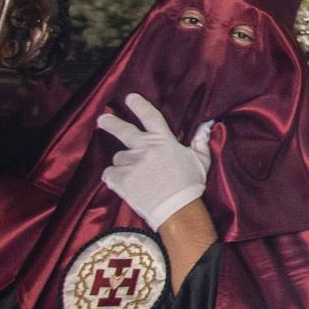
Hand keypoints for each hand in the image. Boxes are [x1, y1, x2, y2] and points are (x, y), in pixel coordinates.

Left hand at [98, 93, 212, 231]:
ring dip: (124, 163)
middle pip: (123, 130)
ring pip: (119, 158)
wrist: (177, 210)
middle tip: (102, 119)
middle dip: (110, 123)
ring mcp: (132, 163)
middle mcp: (145, 148)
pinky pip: (109, 174)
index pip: (150, 116)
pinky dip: (114, 178)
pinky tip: (124, 183)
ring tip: (135, 175)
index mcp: (164, 140)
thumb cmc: (190, 185)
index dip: (139, 105)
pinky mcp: (121, 179)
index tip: (129, 98)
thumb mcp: (201, 160)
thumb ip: (201, 141)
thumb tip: (206, 124)